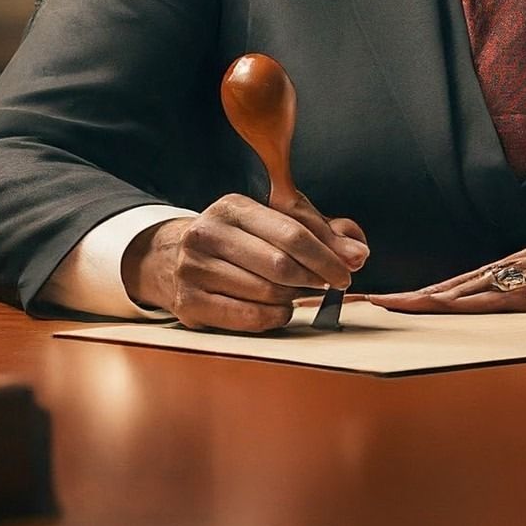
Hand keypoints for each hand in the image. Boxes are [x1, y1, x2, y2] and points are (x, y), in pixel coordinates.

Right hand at [125, 194, 367, 332]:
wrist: (167, 258)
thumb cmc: (235, 241)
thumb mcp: (269, 224)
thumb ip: (318, 231)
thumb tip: (358, 252)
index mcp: (232, 207)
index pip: (292, 232)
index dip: (327, 255)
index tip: (349, 270)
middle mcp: (208, 233)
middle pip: (281, 265)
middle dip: (315, 278)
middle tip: (332, 285)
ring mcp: (194, 269)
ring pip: (267, 293)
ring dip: (294, 298)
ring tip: (299, 293)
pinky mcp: (189, 303)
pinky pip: (248, 317)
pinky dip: (274, 317)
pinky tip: (281, 309)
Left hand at [368, 219, 525, 313]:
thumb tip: (502, 302)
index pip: (464, 282)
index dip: (425, 293)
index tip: (389, 302)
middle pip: (465, 283)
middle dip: (421, 296)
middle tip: (378, 304)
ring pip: (493, 286)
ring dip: (451, 298)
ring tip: (413, 306)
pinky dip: (511, 298)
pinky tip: (487, 303)